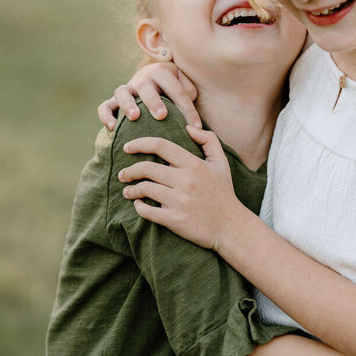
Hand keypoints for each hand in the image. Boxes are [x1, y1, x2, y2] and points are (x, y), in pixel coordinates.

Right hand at [97, 62, 200, 129]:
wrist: (153, 80)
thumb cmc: (173, 88)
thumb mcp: (185, 85)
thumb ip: (189, 92)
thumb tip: (186, 107)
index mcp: (162, 71)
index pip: (177, 92)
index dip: (188, 110)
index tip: (196, 127)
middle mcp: (143, 78)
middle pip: (146, 87)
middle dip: (154, 101)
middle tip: (161, 116)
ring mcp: (127, 89)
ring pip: (122, 93)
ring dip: (128, 104)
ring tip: (134, 118)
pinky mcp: (114, 101)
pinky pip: (105, 106)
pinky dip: (106, 115)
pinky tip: (112, 128)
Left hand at [119, 125, 244, 249]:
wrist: (231, 227)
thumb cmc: (224, 193)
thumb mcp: (221, 163)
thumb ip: (208, 140)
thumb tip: (188, 128)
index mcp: (194, 164)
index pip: (160, 146)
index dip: (140, 144)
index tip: (127, 147)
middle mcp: (186, 181)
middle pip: (147, 168)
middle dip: (130, 171)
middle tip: (124, 175)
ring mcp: (179, 201)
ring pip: (145, 189)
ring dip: (131, 190)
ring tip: (128, 191)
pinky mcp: (175, 220)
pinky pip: (148, 211)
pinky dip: (139, 207)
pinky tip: (138, 205)